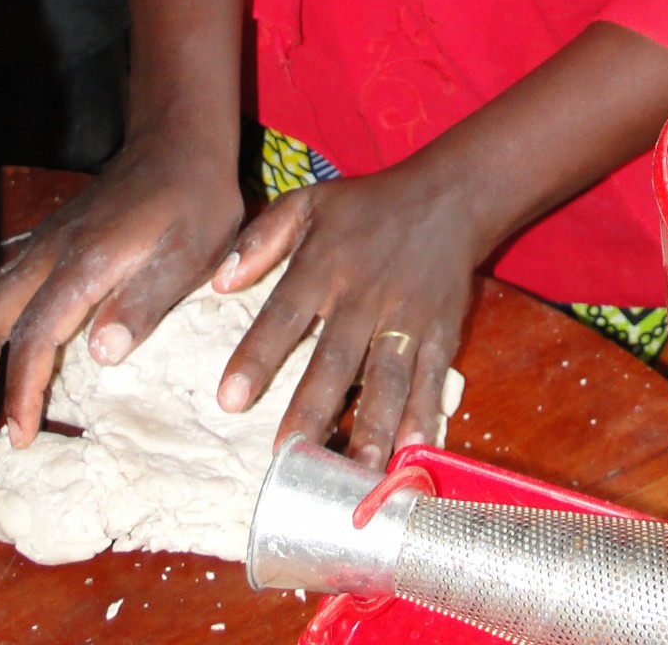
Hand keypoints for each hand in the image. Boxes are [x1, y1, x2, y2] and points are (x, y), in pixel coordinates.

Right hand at [0, 128, 243, 460]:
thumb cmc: (194, 200)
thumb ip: (146, 302)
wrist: (179, 140)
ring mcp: (43, 244)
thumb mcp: (191, 252)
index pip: (35, 335)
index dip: (22, 389)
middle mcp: (50, 252)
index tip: (18, 435)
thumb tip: (102, 354)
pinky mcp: (45, 242)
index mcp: (85, 262)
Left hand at [212, 158, 479, 468]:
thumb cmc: (368, 205)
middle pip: (336, 356)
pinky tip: (412, 450)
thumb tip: (219, 283)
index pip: (285, 312)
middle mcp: (366, 293)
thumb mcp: (309, 203)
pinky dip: (423, 414)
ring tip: (355, 472)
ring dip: (371, 425)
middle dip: (312, 407)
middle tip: (287, 454)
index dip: (258, 355)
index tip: (230, 400)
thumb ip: (261, 239)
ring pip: (387, 375)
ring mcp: (408, 315)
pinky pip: (433, 376)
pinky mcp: (442, 329)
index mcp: (325, 262)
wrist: (449, 196)